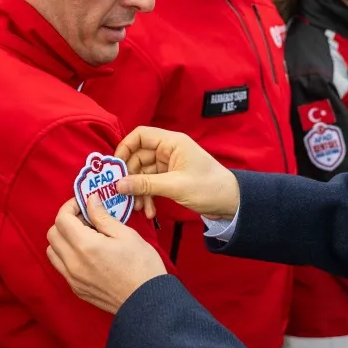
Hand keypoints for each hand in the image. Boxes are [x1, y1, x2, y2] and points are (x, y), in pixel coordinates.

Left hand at [47, 195, 167, 313]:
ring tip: (85, 237)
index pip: (61, 219)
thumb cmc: (142, 266)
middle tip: (86, 219)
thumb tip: (90, 201)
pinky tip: (87, 254)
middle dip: (65, 222)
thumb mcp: (126, 235)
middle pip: (52, 234)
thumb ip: (102, 217)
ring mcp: (73, 279)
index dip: (70, 206)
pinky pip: (61, 267)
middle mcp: (73, 263)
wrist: (148, 302)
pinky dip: (67, 255)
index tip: (83, 204)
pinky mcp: (76, 289)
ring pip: (52, 251)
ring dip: (63, 239)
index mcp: (86, 246)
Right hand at [112, 126, 240, 220]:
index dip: (124, 148)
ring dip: (139, 191)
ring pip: (143, 173)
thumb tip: (118, 185)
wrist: (231, 202)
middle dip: (131, 177)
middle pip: (138, 157)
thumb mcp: (175, 186)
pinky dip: (148, 196)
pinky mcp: (171, 178)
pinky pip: (151, 183)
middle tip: (124, 195)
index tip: (115, 168)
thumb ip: (145, 184)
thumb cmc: (208, 188)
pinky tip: (150, 211)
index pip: (140, 135)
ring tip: (139, 208)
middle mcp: (169, 150)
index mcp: (172, 143)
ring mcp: (169, 164)